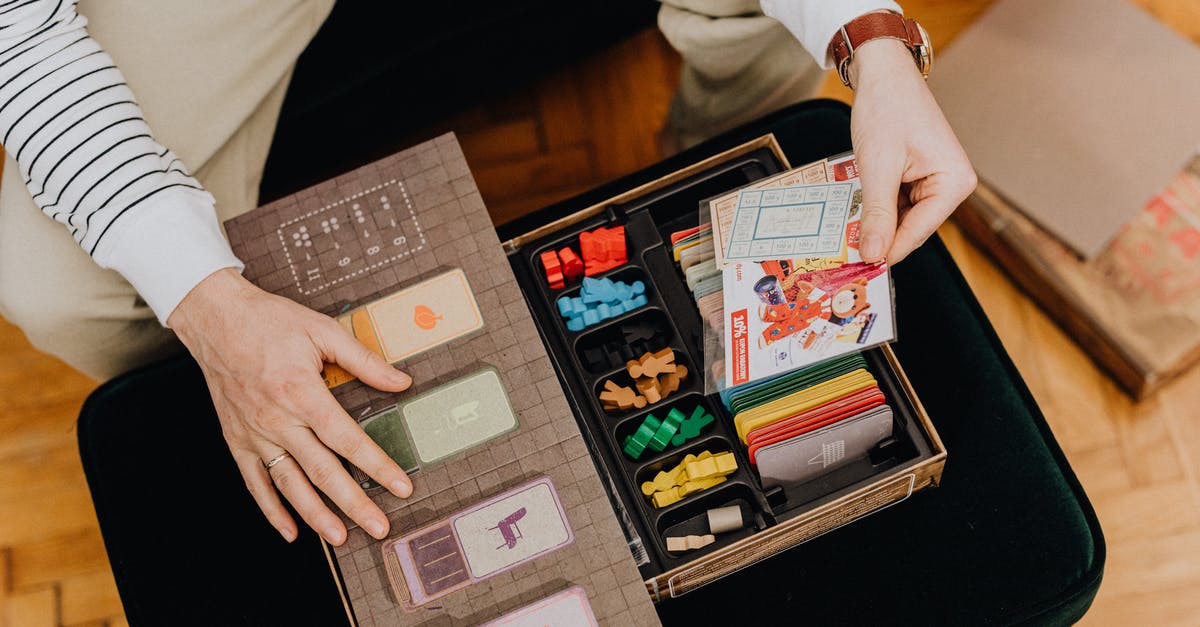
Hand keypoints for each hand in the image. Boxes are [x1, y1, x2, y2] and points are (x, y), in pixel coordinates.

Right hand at [169, 268, 413, 544]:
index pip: (347, 439)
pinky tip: (291, 531)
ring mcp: (255, 434)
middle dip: (354, 503)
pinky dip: (272, 510)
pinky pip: (255, 482)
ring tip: (341, 537)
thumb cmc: (271, 322)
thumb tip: (402, 381)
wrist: (216, 318)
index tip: (400, 487)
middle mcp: (278, 420)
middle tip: (379, 528)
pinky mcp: (237, 440)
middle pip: (322, 471)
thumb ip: (364, 360)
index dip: (376, 466)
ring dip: (316, 515)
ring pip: (290, 485)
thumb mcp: (322, 330)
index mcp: (302, 392)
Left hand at [847, 39, 976, 262]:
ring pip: (900, 219)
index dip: (888, 251)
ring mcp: (935, 182)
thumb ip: (876, 214)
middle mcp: (952, 184)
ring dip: (874, 223)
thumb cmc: (888, 107)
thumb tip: (873, 253)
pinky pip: (895, 204)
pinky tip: (855, 210)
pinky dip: (875, 208)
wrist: (883, 74)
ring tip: (846, 231)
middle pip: (911, 228)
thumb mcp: (878, 166)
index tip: (861, 269)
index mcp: (954, 182)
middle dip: (879, 237)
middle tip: (845, 255)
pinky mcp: (918, 178)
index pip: (919, 232)